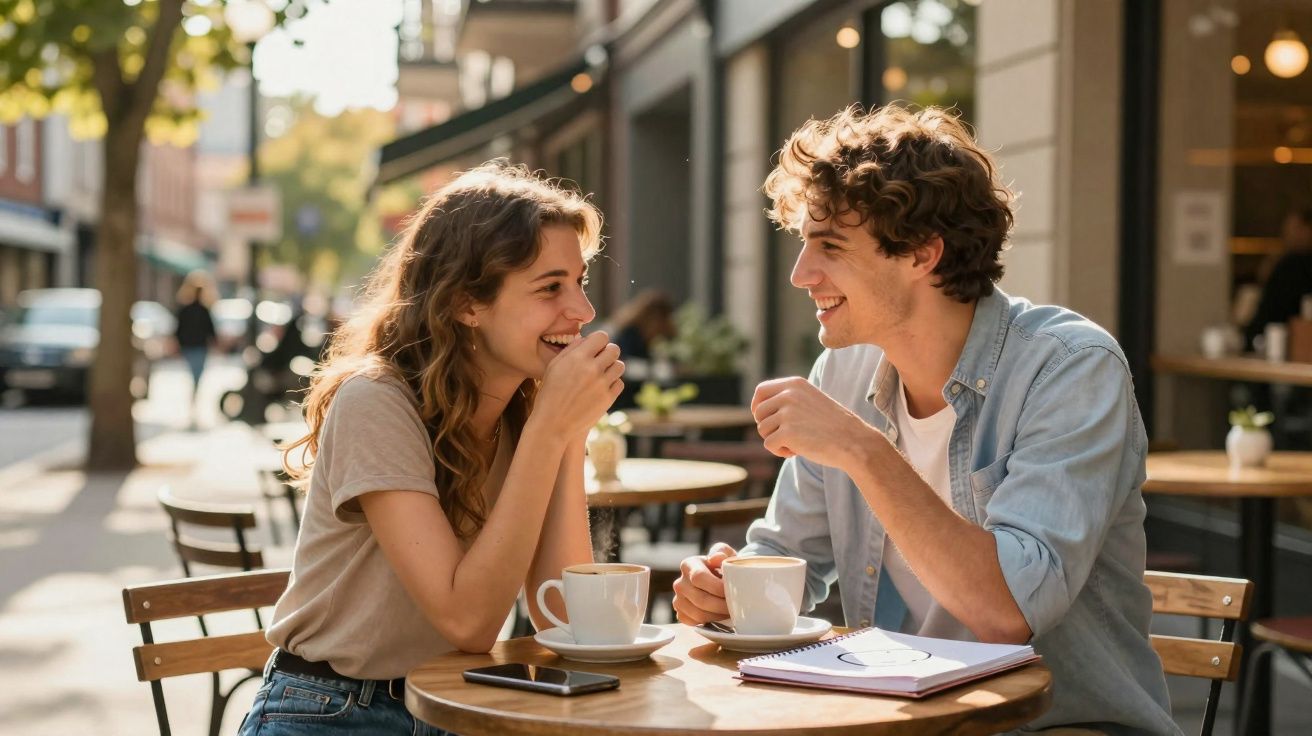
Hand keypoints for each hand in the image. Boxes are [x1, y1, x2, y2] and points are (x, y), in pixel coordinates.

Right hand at [533, 331, 623, 436]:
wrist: (553, 424)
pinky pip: (619, 383)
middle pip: (614, 349)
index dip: (599, 341)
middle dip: (608, 352)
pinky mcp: (608, 399)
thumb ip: (571, 350)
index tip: (595, 347)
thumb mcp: (553, 367)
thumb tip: (586, 339)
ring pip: (619, 366)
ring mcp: (602, 384)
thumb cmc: (549, 393)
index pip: (602, 337)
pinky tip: (602, 387)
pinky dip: (612, 384)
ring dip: (612, 367)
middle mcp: (592, 368)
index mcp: (577, 358)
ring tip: (601, 373)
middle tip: (601, 359)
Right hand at [672, 543, 734, 625]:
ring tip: (732, 612)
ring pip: (698, 614)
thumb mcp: (726, 554)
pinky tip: (721, 616)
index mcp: (688, 565)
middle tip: (737, 606)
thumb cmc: (724, 566)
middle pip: (700, 599)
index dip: (717, 587)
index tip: (733, 591)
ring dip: (718, 615)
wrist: (718, 580)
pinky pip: (695, 622)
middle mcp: (679, 583)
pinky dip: (710, 622)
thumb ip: (723, 551)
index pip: (699, 577)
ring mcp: (678, 600)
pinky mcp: (681, 614)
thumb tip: (715, 558)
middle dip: (722, 605)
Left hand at [751, 377, 874, 468]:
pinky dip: (779, 452)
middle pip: (758, 413)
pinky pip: (769, 445)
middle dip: (768, 427)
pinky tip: (797, 451)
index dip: (757, 406)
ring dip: (776, 440)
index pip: (761, 390)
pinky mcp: (787, 432)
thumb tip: (758, 410)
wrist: (853, 441)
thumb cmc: (832, 425)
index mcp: (794, 384)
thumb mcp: (810, 401)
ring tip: (797, 443)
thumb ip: (788, 400)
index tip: (762, 418)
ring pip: (762, 430)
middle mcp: (788, 395)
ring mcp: (787, 413)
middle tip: (787, 436)